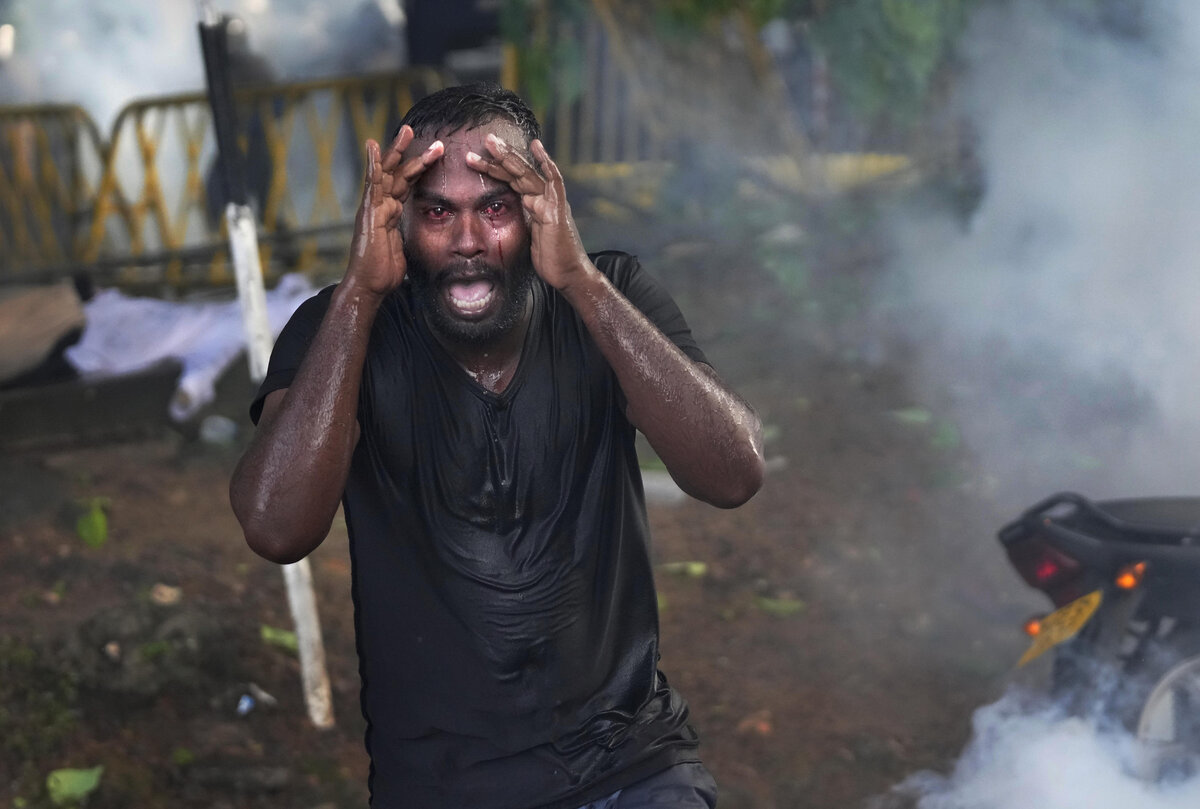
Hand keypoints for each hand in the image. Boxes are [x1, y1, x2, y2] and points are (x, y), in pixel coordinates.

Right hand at [346, 125, 443, 296]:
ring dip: (398, 151)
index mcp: (391, 213)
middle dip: (412, 153)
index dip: (419, 168)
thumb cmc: (384, 273)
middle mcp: (381, 206)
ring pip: (387, 173)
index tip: (434, 154)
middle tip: (425, 135)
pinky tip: (374, 146)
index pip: (407, 185)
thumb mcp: (405, 250)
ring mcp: (373, 207)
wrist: (369, 286)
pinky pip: (372, 184)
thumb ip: (410, 237)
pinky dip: (373, 164)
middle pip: (398, 173)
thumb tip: (426, 239)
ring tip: (407, 131)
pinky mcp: (368, 212)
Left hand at [467, 135, 592, 290]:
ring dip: (510, 157)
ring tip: (493, 142)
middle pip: (518, 172)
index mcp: (534, 204)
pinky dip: (545, 163)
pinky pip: (552, 181)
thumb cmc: (550, 260)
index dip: (495, 168)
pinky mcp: (557, 209)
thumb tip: (503, 215)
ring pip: (528, 173)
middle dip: (500, 156)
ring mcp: (551, 202)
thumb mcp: (528, 237)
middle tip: (485, 138)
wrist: (569, 274)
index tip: (476, 158)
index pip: (512, 181)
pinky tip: (536, 146)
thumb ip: (521, 221)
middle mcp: (543, 199)